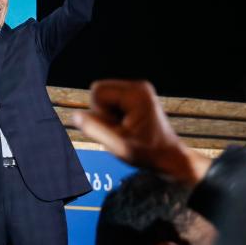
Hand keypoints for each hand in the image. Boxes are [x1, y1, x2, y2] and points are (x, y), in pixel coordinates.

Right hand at [73, 80, 209, 185]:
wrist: (169, 158)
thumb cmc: (148, 154)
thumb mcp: (119, 146)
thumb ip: (95, 130)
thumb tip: (76, 116)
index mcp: (136, 94)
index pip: (97, 91)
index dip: (99, 112)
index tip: (116, 128)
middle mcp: (139, 87)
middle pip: (99, 90)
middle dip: (102, 112)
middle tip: (120, 129)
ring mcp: (139, 90)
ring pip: (104, 95)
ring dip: (108, 114)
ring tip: (125, 129)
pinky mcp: (137, 96)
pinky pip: (112, 100)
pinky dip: (114, 114)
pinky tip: (127, 126)